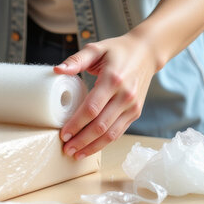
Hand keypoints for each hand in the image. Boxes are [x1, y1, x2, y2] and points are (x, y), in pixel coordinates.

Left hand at [53, 33, 158, 159]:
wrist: (146, 52)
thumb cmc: (117, 50)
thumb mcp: (95, 49)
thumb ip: (76, 60)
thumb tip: (57, 70)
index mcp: (113, 80)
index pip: (92, 108)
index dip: (76, 123)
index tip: (63, 133)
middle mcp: (125, 96)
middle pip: (101, 125)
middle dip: (82, 140)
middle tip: (66, 148)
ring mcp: (132, 106)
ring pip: (111, 134)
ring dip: (93, 146)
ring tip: (76, 154)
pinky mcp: (135, 112)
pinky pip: (119, 132)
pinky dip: (104, 143)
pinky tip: (90, 148)